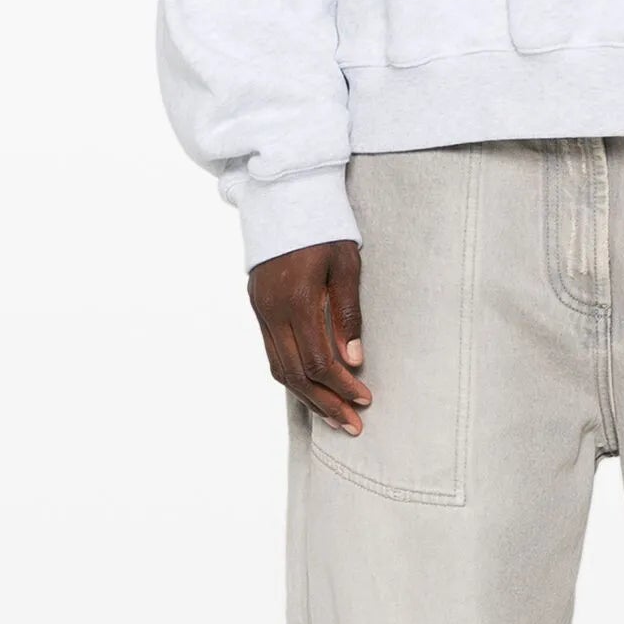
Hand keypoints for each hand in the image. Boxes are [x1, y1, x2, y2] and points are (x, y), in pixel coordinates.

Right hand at [248, 242, 370, 433]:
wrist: (284, 197)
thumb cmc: (325, 228)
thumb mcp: (346, 264)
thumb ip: (348, 313)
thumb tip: (354, 360)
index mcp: (297, 299)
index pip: (319, 360)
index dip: (343, 386)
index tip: (365, 400)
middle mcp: (273, 310)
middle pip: (297, 374)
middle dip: (326, 404)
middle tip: (353, 426)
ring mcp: (261, 310)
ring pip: (279, 369)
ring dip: (308, 397)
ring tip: (333, 418)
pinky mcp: (257, 307)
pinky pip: (271, 354)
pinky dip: (292, 377)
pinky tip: (311, 390)